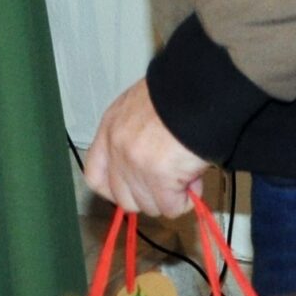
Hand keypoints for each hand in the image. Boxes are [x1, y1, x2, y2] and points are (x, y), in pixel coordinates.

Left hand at [84, 79, 208, 216]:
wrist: (200, 89)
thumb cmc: (179, 93)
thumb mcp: (143, 107)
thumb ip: (135, 138)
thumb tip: (148, 171)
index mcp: (111, 128)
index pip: (95, 177)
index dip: (115, 190)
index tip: (134, 190)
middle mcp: (117, 148)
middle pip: (124, 199)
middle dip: (150, 195)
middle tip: (171, 178)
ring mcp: (135, 165)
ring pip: (150, 206)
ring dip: (171, 196)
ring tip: (187, 170)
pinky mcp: (159, 178)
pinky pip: (172, 207)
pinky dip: (187, 199)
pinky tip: (194, 178)